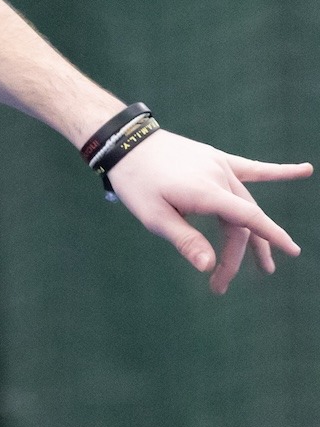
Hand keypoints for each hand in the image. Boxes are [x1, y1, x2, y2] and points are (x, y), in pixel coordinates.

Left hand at [106, 129, 310, 293]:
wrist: (124, 142)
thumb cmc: (135, 182)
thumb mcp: (153, 216)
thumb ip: (185, 240)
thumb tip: (208, 267)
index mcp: (206, 193)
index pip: (247, 220)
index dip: (271, 236)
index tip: (292, 252)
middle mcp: (220, 177)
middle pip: (241, 221)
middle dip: (236, 255)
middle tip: (221, 284)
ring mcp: (219, 165)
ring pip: (245, 203)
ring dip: (252, 232)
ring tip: (266, 261)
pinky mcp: (215, 158)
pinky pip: (251, 168)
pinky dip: (277, 171)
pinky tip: (305, 170)